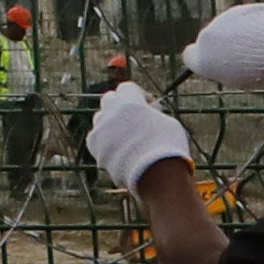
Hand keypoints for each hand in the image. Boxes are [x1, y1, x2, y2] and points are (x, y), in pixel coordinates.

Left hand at [85, 81, 197, 195]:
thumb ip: (152, 113)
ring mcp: (101, 130)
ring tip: (126, 138)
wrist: (156, 175)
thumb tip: (148, 113)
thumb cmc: (168, 147)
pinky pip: (96, 139)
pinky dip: (105, 142)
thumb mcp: (167, 122)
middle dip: (119, 106)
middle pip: (109, 100)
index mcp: (129, 102)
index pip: (126, 88)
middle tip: (133, 119)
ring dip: (110, 124)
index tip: (146, 106)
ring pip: (100, 119)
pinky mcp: (95, 149)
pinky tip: (119, 150)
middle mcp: (111, 112)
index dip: (137, 96)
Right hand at [182, 1, 263, 90]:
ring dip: (238, 35)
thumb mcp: (239, 79)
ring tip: (259, 47)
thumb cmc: (260, 70)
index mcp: (202, 59)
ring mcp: (220, 21)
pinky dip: (250, 24)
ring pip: (226, 28)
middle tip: (243, 56)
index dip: (201, 58)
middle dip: (222, 45)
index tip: (214, 62)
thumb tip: (227, 62)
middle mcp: (206, 38)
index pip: (189, 56)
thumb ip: (225, 68)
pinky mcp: (237, 10)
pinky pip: (241, 19)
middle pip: (209, 40)